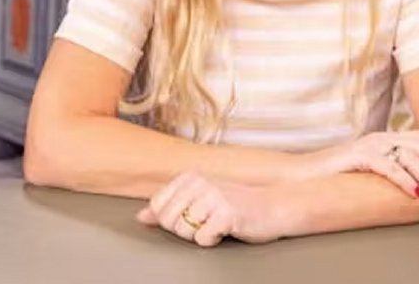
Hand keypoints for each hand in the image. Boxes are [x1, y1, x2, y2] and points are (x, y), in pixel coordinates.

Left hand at [137, 172, 289, 245]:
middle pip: (167, 221)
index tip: (192, 217)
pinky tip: (225, 231)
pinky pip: (202, 239)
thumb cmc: (238, 205)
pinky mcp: (225, 214)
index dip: (171, 220)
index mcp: (189, 177)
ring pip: (183, 231)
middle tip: (205, 224)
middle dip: (184, 230)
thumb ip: (169, 206)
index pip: (157, 206)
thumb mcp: (201, 199)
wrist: (277, 205)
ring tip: (216, 226)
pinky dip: (212, 241)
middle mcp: (198, 183)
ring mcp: (212, 197)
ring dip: (199, 236)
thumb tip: (140, 217)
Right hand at [302, 131, 418, 200]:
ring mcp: (369, 145)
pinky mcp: (358, 156)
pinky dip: (406, 180)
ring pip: (409, 156)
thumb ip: (391, 167)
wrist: (304, 175)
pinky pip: (389, 166)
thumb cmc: (336, 175)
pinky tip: (416, 193)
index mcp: (384, 138)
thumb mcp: (370, 168)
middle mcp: (379, 138)